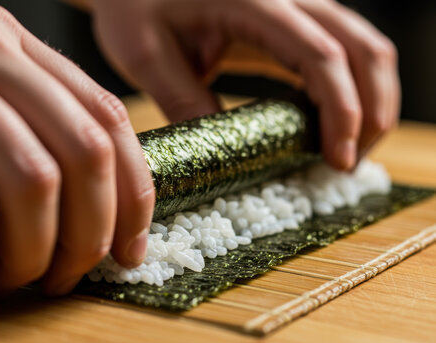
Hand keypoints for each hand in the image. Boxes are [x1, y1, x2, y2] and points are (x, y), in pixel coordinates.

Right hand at [0, 0, 153, 305]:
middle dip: (90, 234)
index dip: (132, 196)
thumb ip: (30, 115)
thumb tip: (95, 201)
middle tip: (69, 276)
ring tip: (16, 283)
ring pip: (31, 182)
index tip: (129, 250)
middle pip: (85, 154)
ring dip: (34, 253)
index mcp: (16, 43)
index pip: (108, 118)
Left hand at [92, 0, 399, 169]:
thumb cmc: (134, 7)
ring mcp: (295, 7)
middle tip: (348, 164)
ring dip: (371, 101)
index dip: (341, 109)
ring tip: (347, 150)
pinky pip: (341, 53)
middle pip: (362, 47)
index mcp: (252, 1)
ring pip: (363, 47)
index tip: (337, 159)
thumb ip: (183, 100)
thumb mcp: (145, 56)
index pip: (320, 54)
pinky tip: (330, 125)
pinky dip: (349, 91)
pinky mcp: (292, 23)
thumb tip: (226, 153)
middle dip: (372, 110)